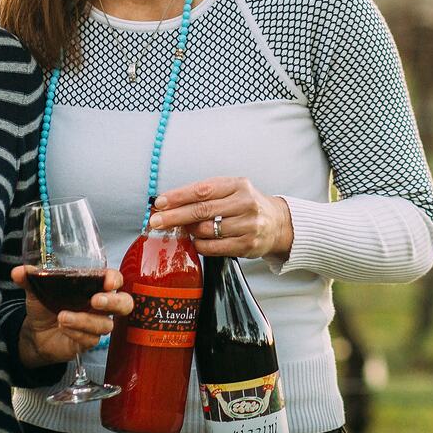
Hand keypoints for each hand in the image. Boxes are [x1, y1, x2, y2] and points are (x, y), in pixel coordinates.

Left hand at [14, 266, 132, 368]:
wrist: (35, 333)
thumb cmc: (45, 306)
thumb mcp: (36, 290)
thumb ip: (30, 279)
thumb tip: (18, 271)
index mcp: (93, 286)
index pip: (114, 280)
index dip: (115, 279)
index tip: (108, 281)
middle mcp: (100, 306)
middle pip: (124, 304)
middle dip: (114, 302)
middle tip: (96, 301)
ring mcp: (96, 325)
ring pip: (105, 324)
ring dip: (84, 320)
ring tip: (62, 317)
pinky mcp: (89, 341)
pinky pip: (91, 339)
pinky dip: (76, 332)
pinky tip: (63, 327)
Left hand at [149, 177, 294, 259]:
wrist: (277, 223)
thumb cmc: (245, 205)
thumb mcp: (231, 191)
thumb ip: (205, 195)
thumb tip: (169, 204)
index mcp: (238, 185)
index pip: (203, 189)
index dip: (178, 196)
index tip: (160, 203)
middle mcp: (245, 203)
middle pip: (202, 210)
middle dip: (174, 216)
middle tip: (155, 221)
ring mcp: (248, 225)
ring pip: (206, 230)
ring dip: (189, 231)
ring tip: (183, 230)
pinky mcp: (247, 245)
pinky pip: (214, 247)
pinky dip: (200, 245)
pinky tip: (196, 241)